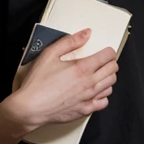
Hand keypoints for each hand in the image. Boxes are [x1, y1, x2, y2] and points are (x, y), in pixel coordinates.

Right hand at [2, 29, 117, 131]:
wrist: (30, 108)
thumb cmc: (38, 83)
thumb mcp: (50, 54)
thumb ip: (70, 41)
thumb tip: (86, 34)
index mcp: (83, 68)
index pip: (108, 56)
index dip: (108, 51)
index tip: (105, 51)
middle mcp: (89, 83)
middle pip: (113, 69)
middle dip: (110, 62)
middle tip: (103, 61)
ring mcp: (89, 98)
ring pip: (110, 84)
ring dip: (108, 77)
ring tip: (99, 74)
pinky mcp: (86, 110)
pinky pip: (104, 101)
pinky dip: (103, 94)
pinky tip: (95, 91)